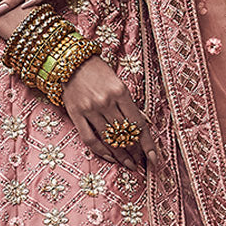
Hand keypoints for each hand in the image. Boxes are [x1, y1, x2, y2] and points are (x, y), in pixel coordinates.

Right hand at [61, 57, 157, 171]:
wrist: (71, 60)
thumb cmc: (99, 71)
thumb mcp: (119, 83)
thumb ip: (129, 105)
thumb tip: (143, 126)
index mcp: (121, 92)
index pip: (138, 125)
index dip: (147, 144)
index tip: (153, 159)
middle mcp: (106, 101)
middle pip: (125, 135)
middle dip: (135, 152)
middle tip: (140, 164)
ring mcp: (90, 109)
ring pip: (109, 140)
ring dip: (121, 155)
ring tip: (128, 164)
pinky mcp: (76, 114)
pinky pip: (90, 139)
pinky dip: (101, 151)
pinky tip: (110, 157)